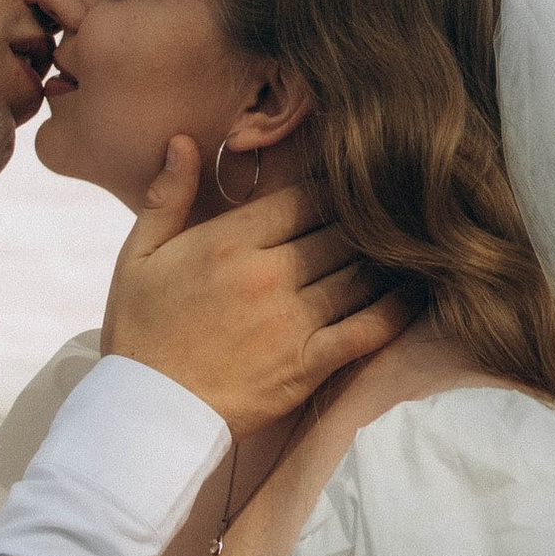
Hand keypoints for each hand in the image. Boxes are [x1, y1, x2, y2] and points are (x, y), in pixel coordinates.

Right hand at [102, 139, 416, 436]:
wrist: (146, 414)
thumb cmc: (139, 333)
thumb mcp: (137, 256)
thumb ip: (167, 196)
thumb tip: (184, 141)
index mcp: (230, 240)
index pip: (304, 197)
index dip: (333, 186)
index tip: (351, 181)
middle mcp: (269, 274)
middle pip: (340, 231)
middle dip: (365, 219)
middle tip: (391, 209)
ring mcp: (293, 321)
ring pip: (360, 272)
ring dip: (386, 257)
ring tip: (410, 243)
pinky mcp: (309, 364)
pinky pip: (367, 329)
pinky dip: (396, 309)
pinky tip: (417, 293)